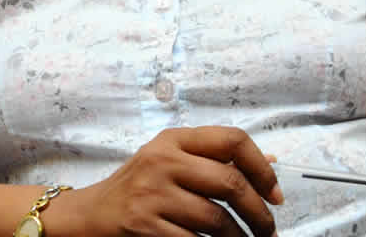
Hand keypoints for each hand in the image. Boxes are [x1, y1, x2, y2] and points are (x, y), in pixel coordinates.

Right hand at [59, 126, 283, 236]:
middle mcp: (163, 161)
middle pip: (230, 184)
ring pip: (217, 220)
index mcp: (174, 139)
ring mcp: (152, 194)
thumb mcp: (171, 160)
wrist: (90, 215)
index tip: (275, 193)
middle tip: (268, 229)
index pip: (233, 140)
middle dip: (259, 213)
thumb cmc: (138, 187)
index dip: (262, 168)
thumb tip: (270, 163)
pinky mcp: (145, 226)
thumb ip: (214, 160)